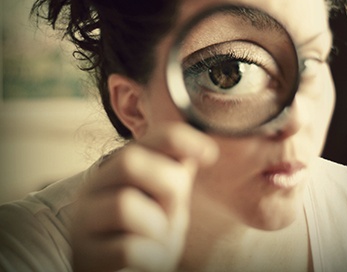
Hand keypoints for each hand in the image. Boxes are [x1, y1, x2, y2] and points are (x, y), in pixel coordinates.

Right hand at [70, 123, 218, 271]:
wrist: (111, 266)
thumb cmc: (144, 228)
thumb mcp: (162, 197)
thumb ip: (174, 172)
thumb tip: (201, 149)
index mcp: (120, 165)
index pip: (150, 138)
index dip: (182, 139)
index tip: (210, 155)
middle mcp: (97, 185)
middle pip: (129, 161)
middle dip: (167, 188)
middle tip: (172, 213)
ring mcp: (85, 218)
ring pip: (124, 204)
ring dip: (157, 227)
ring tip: (159, 239)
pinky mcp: (85, 254)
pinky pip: (127, 248)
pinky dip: (151, 257)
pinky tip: (150, 260)